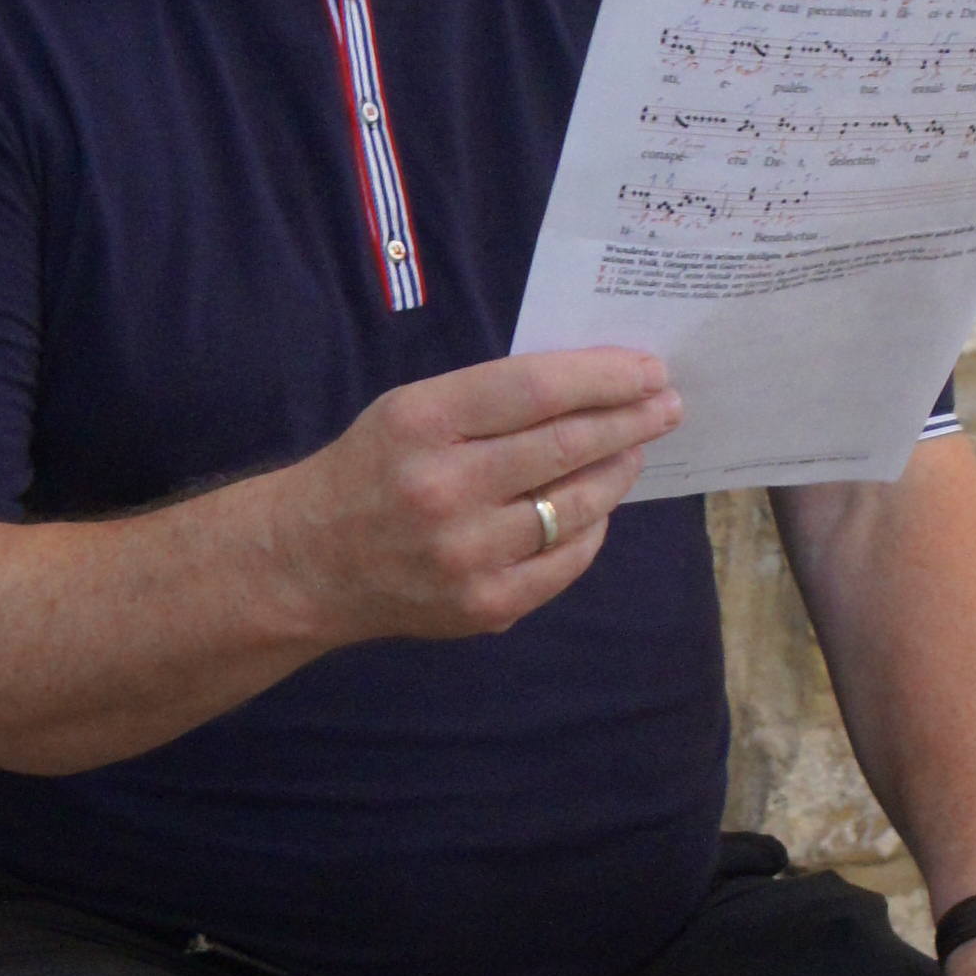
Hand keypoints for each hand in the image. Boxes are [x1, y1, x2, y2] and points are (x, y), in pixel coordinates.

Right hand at [275, 350, 680, 643]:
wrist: (309, 563)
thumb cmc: (372, 470)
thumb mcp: (412, 410)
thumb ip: (492, 399)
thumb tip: (595, 387)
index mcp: (420, 422)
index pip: (536, 389)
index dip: (604, 376)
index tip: (648, 369)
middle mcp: (443, 488)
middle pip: (566, 444)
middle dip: (630, 420)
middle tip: (666, 406)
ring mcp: (466, 554)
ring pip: (576, 505)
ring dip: (618, 471)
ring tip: (635, 451)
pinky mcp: (485, 605)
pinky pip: (566, 559)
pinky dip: (592, 528)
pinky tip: (596, 507)